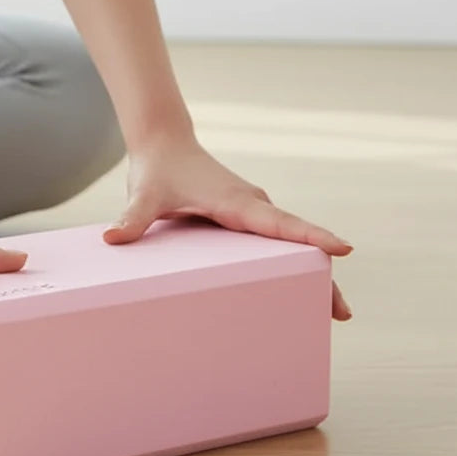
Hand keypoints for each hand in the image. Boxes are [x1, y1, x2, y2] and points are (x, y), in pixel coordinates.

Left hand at [105, 130, 352, 320]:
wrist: (164, 144)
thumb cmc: (158, 168)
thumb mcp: (144, 194)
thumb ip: (133, 217)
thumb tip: (113, 237)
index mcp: (236, 201)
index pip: (280, 223)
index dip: (311, 237)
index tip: (343, 250)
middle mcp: (253, 205)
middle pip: (297, 241)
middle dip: (322, 274)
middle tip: (341, 312)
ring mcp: (253, 210)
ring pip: (292, 242)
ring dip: (313, 271)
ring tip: (332, 311)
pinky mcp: (247, 217)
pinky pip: (278, 240)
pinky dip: (295, 262)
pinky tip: (302, 290)